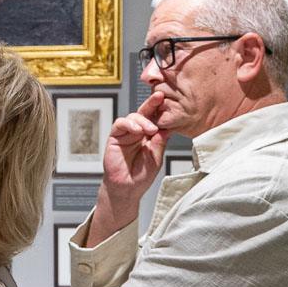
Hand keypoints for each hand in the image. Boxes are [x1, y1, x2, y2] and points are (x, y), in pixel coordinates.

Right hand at [101, 89, 170, 204]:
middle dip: (152, 104)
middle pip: (145, 113)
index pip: (156, 119)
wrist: (126, 189)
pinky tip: (138, 131)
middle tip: (160, 97)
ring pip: (133, 116)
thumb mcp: (156, 158)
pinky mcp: (115, 137)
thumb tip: (167, 128)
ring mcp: (126, 134)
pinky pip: (120, 124)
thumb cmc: (140, 176)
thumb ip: (160, 143)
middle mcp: (138, 132)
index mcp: (150, 136)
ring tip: (151, 129)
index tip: (173, 104)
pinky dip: (129, 124)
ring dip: (143, 120)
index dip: (162, 111)